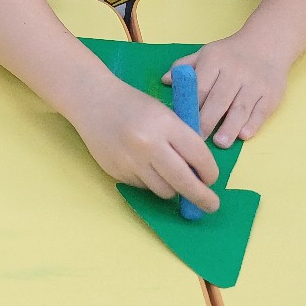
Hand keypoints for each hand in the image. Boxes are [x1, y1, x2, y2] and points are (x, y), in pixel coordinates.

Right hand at [75, 78, 220, 212]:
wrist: (93, 100)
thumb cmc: (135, 105)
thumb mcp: (165, 114)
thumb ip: (183, 141)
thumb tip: (201, 175)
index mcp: (166, 124)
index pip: (199, 158)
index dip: (211, 173)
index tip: (212, 179)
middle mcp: (148, 144)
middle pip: (184, 182)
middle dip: (202, 197)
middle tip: (211, 205)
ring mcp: (130, 161)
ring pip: (164, 190)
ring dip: (173, 188)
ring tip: (168, 175)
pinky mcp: (117, 172)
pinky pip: (143, 187)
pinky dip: (150, 181)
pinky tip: (142, 164)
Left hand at [163, 34, 290, 147]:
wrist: (266, 44)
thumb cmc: (229, 54)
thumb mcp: (205, 53)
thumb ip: (185, 67)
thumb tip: (165, 80)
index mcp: (215, 61)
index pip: (200, 86)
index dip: (191, 107)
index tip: (182, 124)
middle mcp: (235, 71)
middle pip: (219, 100)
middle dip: (207, 121)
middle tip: (198, 139)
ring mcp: (255, 83)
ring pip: (241, 108)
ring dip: (230, 127)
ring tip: (220, 143)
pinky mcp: (271, 93)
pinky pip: (261, 111)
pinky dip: (252, 124)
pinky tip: (243, 135)